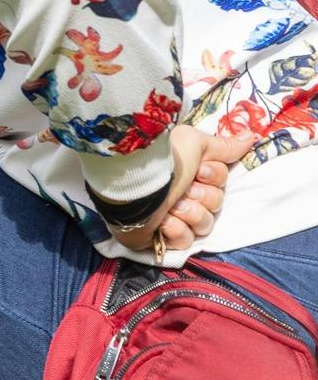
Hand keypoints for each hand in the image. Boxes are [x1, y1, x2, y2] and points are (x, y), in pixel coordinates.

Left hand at [122, 125, 255, 253]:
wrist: (129, 185)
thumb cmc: (161, 160)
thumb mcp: (193, 142)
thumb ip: (222, 145)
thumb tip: (250, 137)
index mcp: (189, 169)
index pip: (221, 181)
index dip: (214, 177)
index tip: (198, 170)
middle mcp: (182, 191)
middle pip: (216, 204)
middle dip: (202, 197)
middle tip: (183, 190)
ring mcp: (171, 215)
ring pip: (203, 225)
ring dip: (190, 214)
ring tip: (171, 206)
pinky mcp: (160, 236)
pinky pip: (185, 242)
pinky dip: (176, 231)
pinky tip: (163, 222)